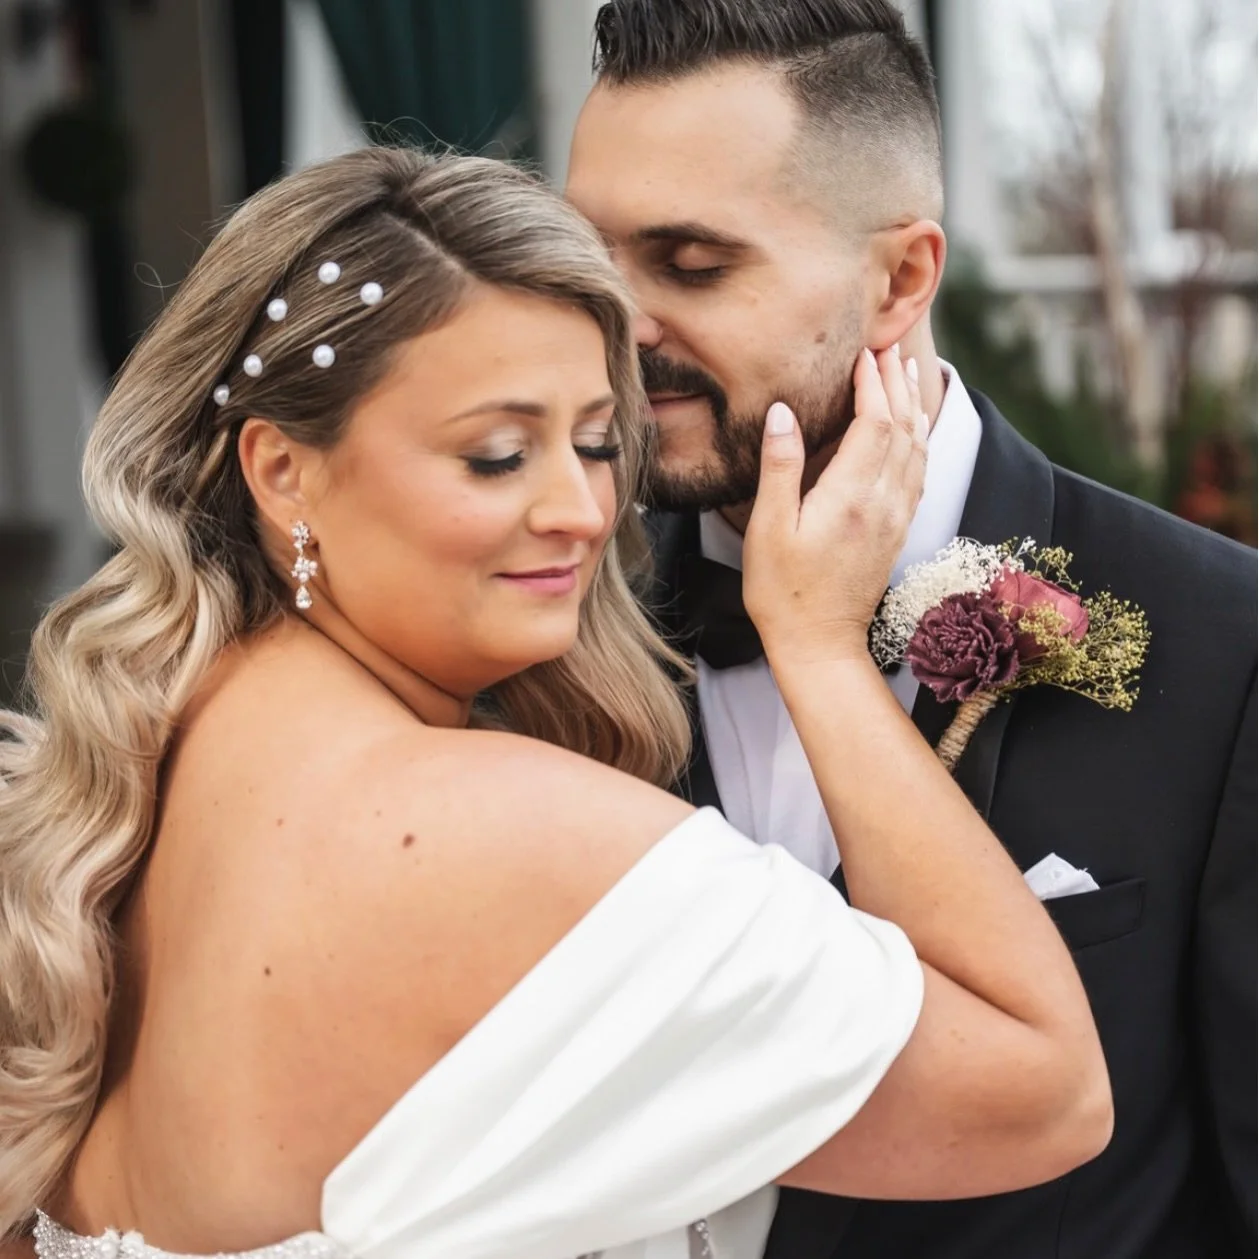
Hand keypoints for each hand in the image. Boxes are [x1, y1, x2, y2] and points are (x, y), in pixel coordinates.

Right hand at [743, 347, 926, 664]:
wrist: (818, 644)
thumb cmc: (782, 591)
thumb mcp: (768, 529)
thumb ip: (780, 467)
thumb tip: (782, 413)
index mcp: (851, 497)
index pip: (875, 423)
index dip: (873, 384)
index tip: (863, 354)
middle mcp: (882, 503)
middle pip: (903, 428)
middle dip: (898, 384)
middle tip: (889, 349)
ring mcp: (894, 519)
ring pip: (917, 449)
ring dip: (913, 408)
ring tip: (907, 375)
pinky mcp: (895, 533)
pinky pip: (917, 474)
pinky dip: (918, 441)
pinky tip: (913, 432)